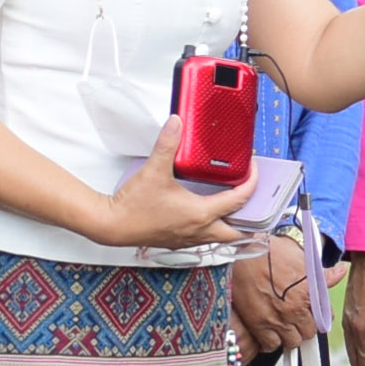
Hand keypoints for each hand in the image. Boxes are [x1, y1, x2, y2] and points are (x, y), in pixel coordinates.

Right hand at [96, 124, 260, 250]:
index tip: (254, 170)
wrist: (111, 226)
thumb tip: (176, 123)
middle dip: (249, 219)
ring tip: (234, 208)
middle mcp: (199, 230)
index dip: (252, 183)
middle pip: (237, 232)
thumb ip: (167, 144)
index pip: (239, 200)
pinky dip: (212, 229)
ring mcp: (188, 239)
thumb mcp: (154, 170)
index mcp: (201, 213)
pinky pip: (203, 239)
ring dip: (231, 225)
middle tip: (253, 201)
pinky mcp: (177, 242)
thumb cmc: (133, 205)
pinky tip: (205, 215)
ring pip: (220, 238)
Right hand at [233, 231, 323, 355]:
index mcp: (309, 293)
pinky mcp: (258, 325)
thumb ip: (322, 273)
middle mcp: (295, 309)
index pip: (324, 316)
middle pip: (309, 332)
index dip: (319, 316)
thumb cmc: (271, 251)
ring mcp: (277, 319)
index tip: (313, 314)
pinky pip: (270, 345)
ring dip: (289, 336)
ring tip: (284, 327)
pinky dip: (271, 342)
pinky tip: (269, 332)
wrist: (242, 254)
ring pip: (292, 342)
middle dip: (304, 327)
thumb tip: (340, 271)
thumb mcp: (303, 258)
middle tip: (297, 320)